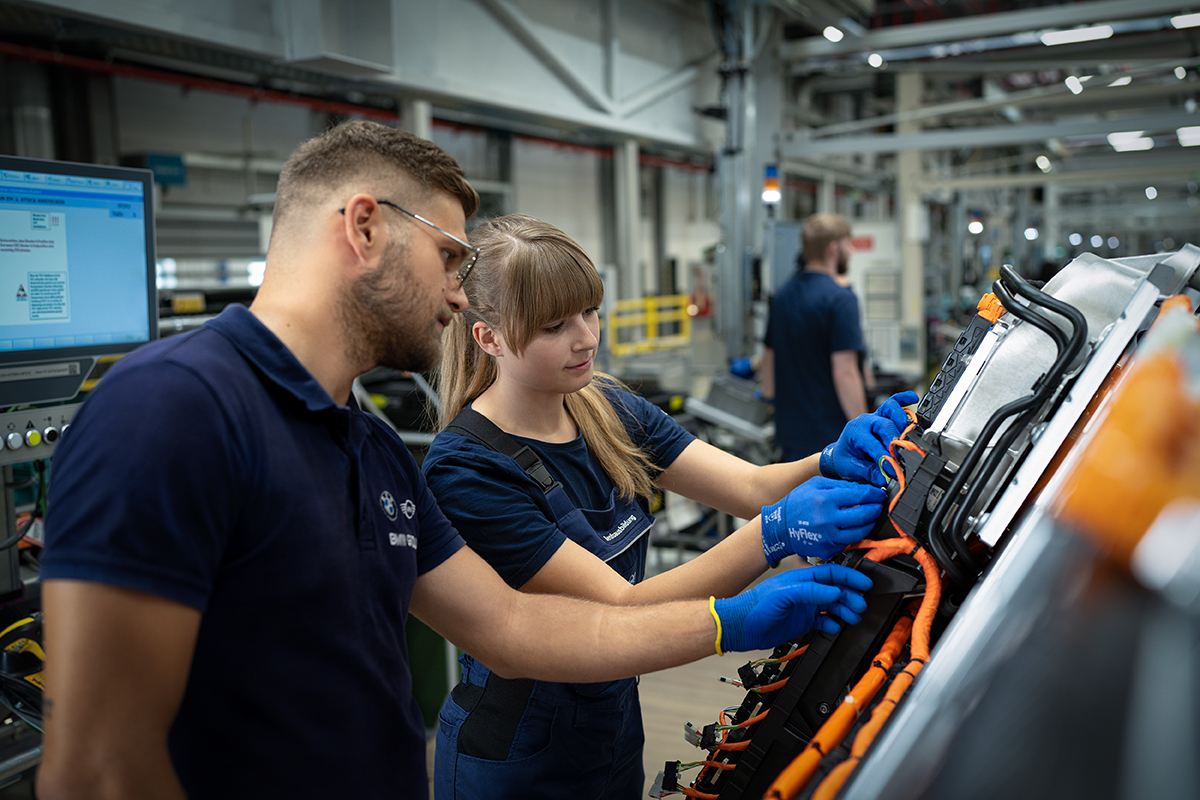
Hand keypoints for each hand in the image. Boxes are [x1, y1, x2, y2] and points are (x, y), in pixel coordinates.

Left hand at [713, 565, 872, 651]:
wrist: (743, 626)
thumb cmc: (757, 605)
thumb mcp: (785, 594)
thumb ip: (811, 592)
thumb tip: (835, 591)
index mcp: (803, 578)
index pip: (832, 574)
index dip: (850, 578)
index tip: (864, 584)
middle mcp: (806, 591)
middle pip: (836, 590)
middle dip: (851, 597)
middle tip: (860, 605)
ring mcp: (805, 606)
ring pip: (833, 606)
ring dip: (845, 610)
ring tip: (853, 617)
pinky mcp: (803, 621)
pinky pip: (824, 621)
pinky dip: (833, 624)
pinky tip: (836, 627)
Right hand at [761, 477, 885, 564]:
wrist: (780, 527)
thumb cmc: (796, 503)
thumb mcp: (815, 484)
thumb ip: (840, 485)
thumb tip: (863, 488)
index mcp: (825, 499)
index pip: (860, 495)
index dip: (875, 494)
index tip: (880, 493)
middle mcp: (828, 519)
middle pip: (864, 515)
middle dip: (876, 509)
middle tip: (878, 505)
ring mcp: (828, 537)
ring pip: (861, 532)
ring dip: (870, 523)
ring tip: (869, 516)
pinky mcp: (828, 549)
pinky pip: (850, 542)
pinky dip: (856, 534)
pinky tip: (855, 527)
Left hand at [820, 391, 919, 486]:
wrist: (842, 453)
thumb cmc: (846, 459)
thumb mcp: (852, 469)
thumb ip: (869, 473)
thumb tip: (886, 477)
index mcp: (854, 432)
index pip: (872, 443)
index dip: (885, 456)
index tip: (893, 468)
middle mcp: (865, 421)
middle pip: (883, 424)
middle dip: (894, 440)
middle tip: (901, 454)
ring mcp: (874, 415)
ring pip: (889, 408)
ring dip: (901, 418)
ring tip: (908, 433)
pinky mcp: (883, 414)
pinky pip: (894, 402)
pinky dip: (904, 399)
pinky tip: (913, 398)